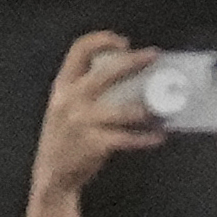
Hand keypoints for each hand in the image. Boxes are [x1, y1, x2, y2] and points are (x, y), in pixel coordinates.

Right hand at [28, 30, 167, 204]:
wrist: (53, 175)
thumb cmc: (63, 139)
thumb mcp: (62, 107)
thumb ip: (81, 90)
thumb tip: (116, 73)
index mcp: (63, 87)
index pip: (79, 50)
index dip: (101, 40)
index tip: (123, 42)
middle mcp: (72, 100)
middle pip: (107, 72)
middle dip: (133, 61)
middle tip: (153, 57)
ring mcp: (83, 122)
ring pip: (123, 109)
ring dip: (146, 107)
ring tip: (162, 105)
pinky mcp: (95, 144)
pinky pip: (128, 138)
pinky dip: (145, 138)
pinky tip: (158, 136)